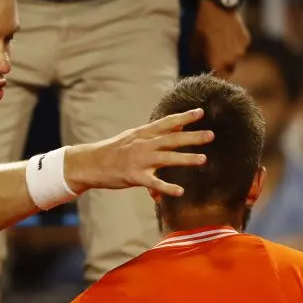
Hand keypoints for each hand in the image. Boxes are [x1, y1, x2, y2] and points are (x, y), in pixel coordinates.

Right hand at [64, 108, 212, 196]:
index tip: (201, 112)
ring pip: (167, 158)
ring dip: (186, 159)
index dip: (184, 117)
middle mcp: (143, 144)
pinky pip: (154, 182)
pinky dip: (167, 187)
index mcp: (143, 134)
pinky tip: (180, 191)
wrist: (91, 163)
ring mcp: (139, 160)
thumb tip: (177, 124)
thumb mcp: (134, 137)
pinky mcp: (134, 177)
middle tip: (211, 135)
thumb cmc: (114, 151)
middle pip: (172, 139)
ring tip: (203, 159)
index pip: (167, 122)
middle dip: (192, 137)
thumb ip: (155, 133)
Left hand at [191, 0, 249, 77]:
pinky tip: (227, 36)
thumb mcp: (193, 46)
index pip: (217, 81)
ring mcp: (241, 49)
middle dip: (221, 69)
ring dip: (229, 56)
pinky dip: (235, 45)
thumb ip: (197, 63)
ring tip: (220, 45)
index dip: (212, 79)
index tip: (208, 75)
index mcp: (218, 65)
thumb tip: (197, 71)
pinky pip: (240, 47)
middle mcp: (232, 61)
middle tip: (213, 61)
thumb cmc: (201, 26)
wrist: (216, 5)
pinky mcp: (246, 39)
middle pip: (228, 72)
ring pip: (235, 59)